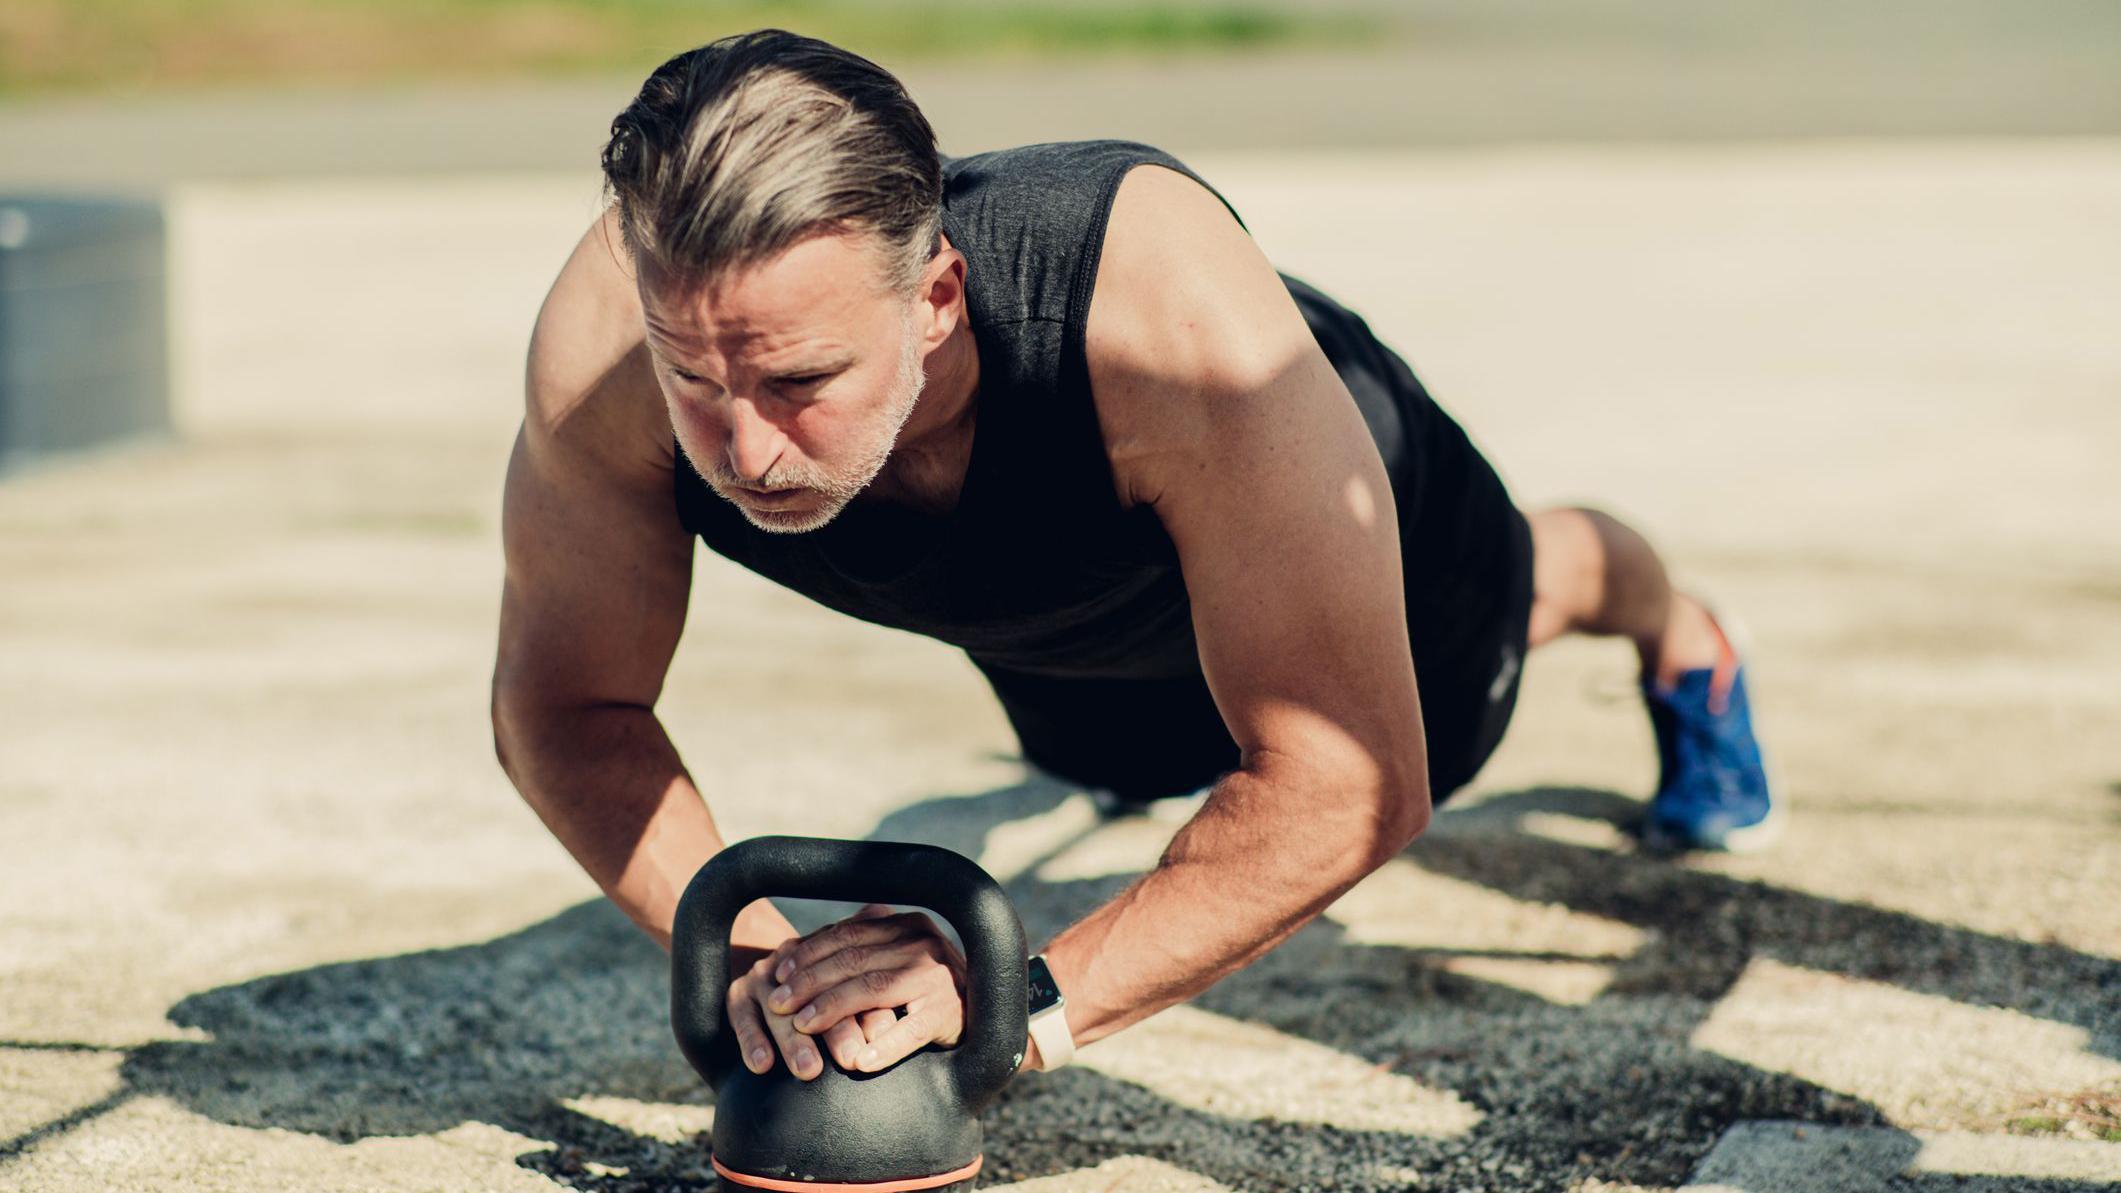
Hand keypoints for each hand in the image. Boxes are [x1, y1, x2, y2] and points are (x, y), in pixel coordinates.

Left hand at [754, 902, 968, 1077]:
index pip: (847, 933)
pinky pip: (910, 1031)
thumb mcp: (896, 956)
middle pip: (853, 959)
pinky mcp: (949, 1013)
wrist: (985, 1011)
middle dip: (809, 981)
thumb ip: (859, 947)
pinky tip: (858, 1062)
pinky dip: (883, 1047)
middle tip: (777, 1003)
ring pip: (873, 989)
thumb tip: (793, 948)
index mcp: (906, 924)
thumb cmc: (924, 987)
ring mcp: (938, 978)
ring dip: (832, 1008)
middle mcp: (923, 944)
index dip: (808, 952)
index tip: (778, 972)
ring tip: (802, 1026)